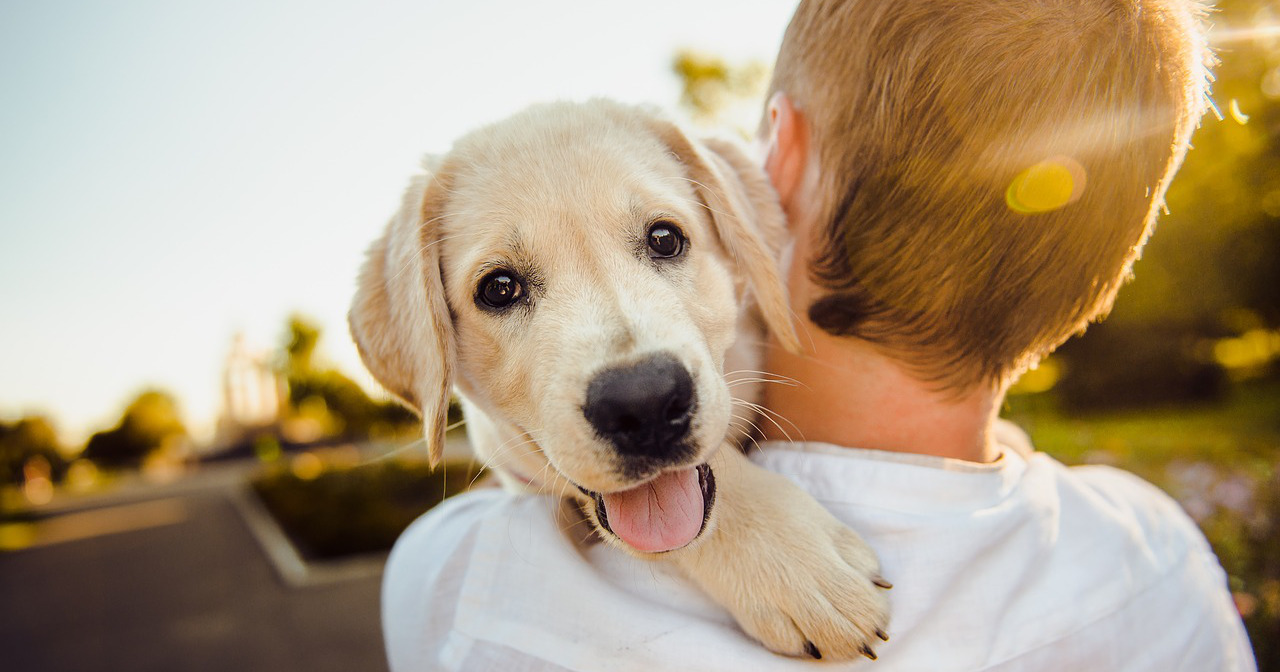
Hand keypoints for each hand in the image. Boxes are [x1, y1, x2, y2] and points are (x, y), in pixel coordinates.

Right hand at [669, 446, 891, 660]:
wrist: (705, 500)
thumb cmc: (762, 501)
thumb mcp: (816, 514)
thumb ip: (847, 547)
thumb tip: (877, 582)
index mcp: (828, 544)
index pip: (871, 589)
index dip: (878, 604)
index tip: (872, 606)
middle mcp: (808, 573)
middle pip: (857, 619)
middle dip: (865, 630)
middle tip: (863, 633)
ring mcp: (779, 595)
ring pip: (828, 639)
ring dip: (840, 645)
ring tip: (837, 641)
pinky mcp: (750, 609)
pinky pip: (786, 643)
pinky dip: (801, 645)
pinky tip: (803, 639)